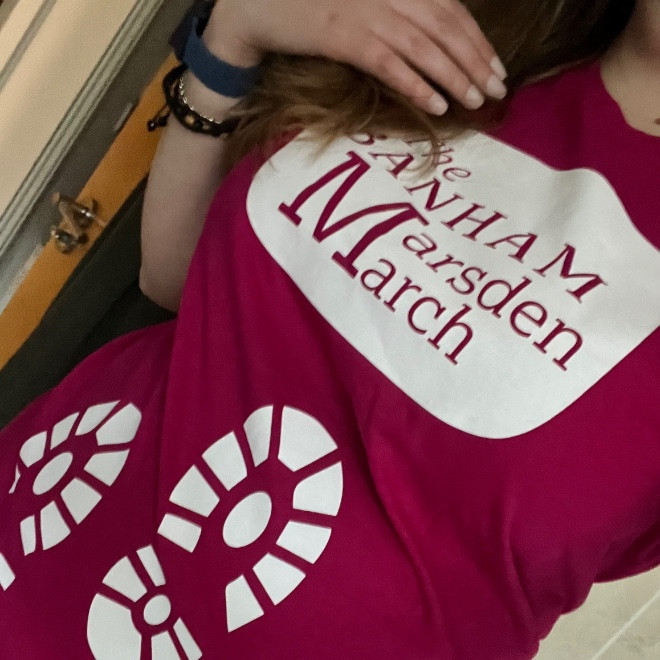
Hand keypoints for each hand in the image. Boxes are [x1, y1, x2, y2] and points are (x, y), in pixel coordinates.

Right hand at [205, 0, 506, 115]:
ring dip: (455, 75)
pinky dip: (416, 84)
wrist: (258, 6)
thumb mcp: (361, 2)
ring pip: (424, 46)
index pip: (449, 8)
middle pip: (445, 26)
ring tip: (477, 100)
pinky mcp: (344, 37)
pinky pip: (390, 64)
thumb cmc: (309, 4)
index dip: (477, 39)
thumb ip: (396, 13)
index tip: (496, 66)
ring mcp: (366, 13)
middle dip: (475, 59)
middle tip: (497, 88)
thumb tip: (430, 40)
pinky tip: (437, 104)